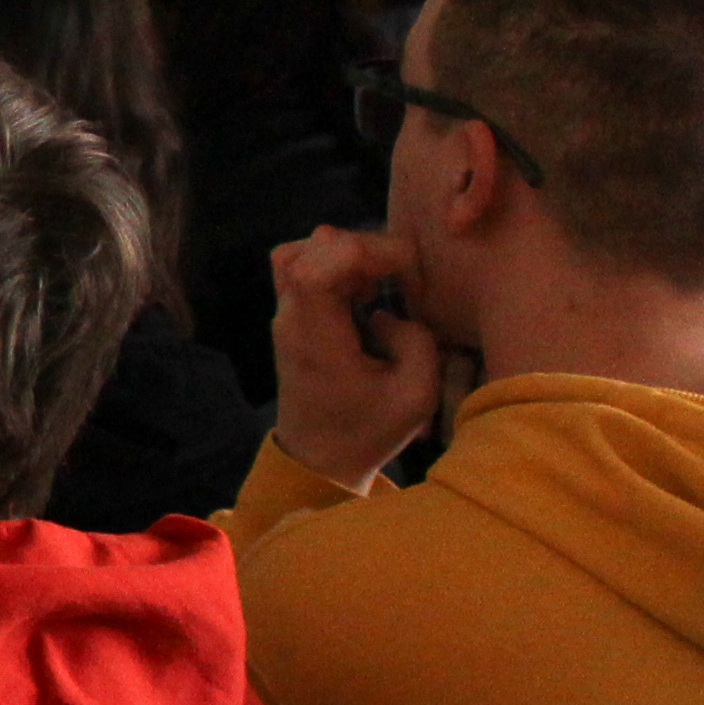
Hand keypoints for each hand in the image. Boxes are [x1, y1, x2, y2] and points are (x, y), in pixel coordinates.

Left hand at [265, 227, 441, 491]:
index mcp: (316, 340)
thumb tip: (390, 311)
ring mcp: (286, 315)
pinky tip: (363, 292)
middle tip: (401, 280)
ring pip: (303, 251)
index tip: (408, 271)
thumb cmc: (368, 432)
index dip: (367, 251)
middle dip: (367, 249)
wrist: (318, 456)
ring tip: (379, 285)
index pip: (317, 268)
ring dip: (348, 255)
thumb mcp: (416, 397)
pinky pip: (303, 267)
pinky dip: (335, 264)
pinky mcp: (292, 316)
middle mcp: (292, 319)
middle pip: (313, 249)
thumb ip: (417, 344)